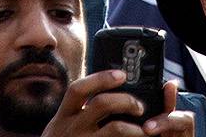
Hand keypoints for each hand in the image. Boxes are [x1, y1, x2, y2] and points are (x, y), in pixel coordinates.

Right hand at [42, 71, 192, 136]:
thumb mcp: (61, 124)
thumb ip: (76, 109)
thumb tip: (103, 87)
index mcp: (63, 116)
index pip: (78, 89)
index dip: (101, 78)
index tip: (121, 75)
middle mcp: (72, 128)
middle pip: (102, 104)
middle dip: (125, 100)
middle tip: (139, 106)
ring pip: (115, 128)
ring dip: (134, 126)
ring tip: (143, 130)